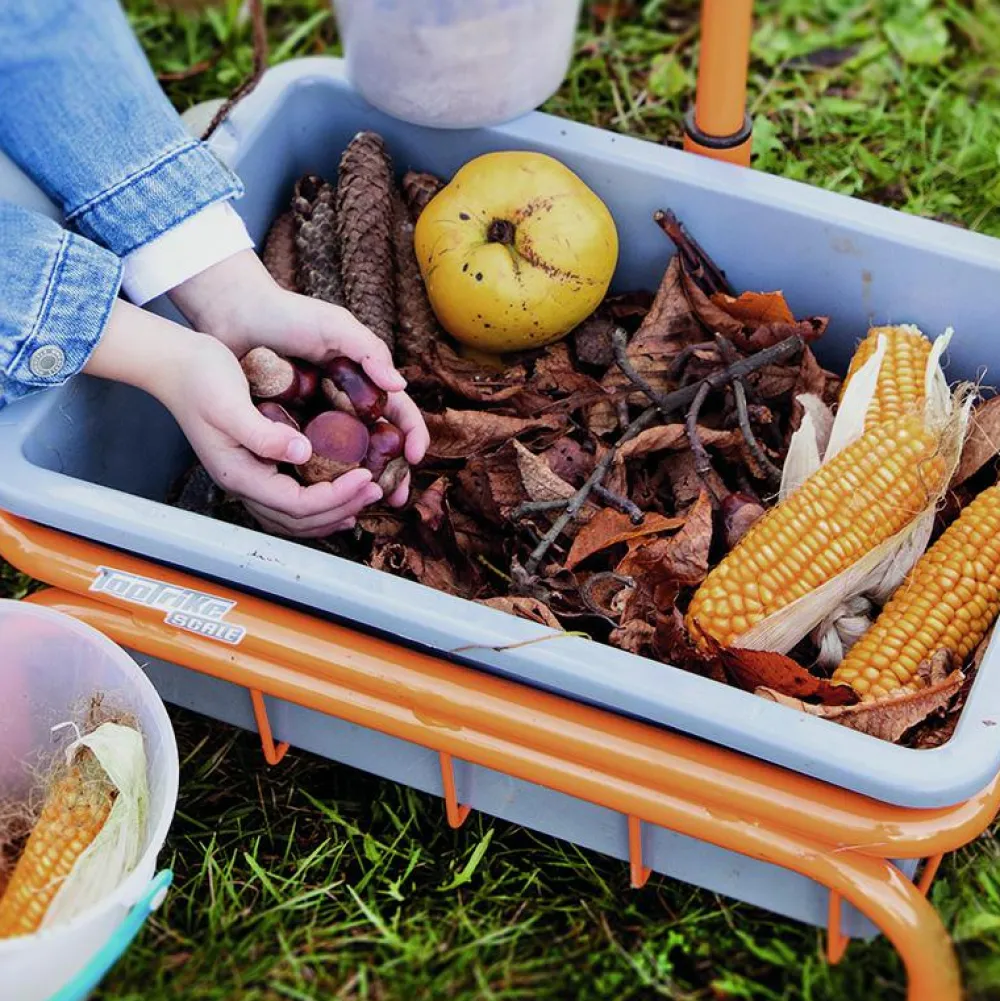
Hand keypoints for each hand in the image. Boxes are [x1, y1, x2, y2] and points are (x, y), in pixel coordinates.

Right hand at [84, 302, 383, 536]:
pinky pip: (289, 499)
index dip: (337, 496)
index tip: (367, 477)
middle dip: (342, 508)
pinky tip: (337, 492)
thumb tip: (303, 453)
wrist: (174, 364)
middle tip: (377, 489)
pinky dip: (317, 502)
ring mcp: (248, 477)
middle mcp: (244, 483)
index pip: (297, 504)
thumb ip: (265, 434)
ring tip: (363, 499)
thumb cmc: (199, 378)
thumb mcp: (230, 403)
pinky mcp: (254, 465)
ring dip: (332, 512)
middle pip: (300, 519)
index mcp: (239, 474)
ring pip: (294, 516)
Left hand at [169, 249, 429, 507]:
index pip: (399, 413)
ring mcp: (317, 420)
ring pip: (345, 461)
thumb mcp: (335, 326)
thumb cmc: (289, 314)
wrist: (234, 314)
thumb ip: (369, 351)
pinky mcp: (288, 430)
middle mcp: (344, 405)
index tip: (414, 458)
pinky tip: (321, 497)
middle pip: (378, 447)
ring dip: (356, 485)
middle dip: (390, 474)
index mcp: (363, 382)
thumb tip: (399, 386)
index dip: (412, 436)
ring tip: (360, 505)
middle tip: (392, 498)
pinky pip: (308, 460)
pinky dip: (318, 480)